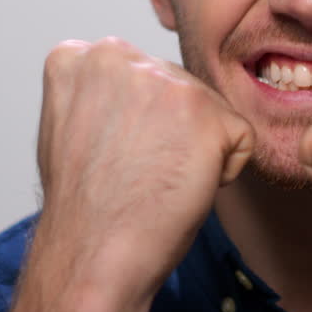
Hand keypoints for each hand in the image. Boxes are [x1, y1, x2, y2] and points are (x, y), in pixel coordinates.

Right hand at [8, 38, 254, 311]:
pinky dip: (223, 169)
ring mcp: (165, 81)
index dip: (136, 123)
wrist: (92, 255)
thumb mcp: (70, 124)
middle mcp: (120, 56)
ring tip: (156, 179)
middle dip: (171, 130)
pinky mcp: (207, 113)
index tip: (113, 153)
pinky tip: (182, 188)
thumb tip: (142, 89)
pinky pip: (241, 136)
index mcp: (82, 57)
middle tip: (137, 171)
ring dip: (196, 148)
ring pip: (210, 110)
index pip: (141, 76)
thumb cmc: (85, 207)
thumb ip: (104, 92)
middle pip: (178, 87)